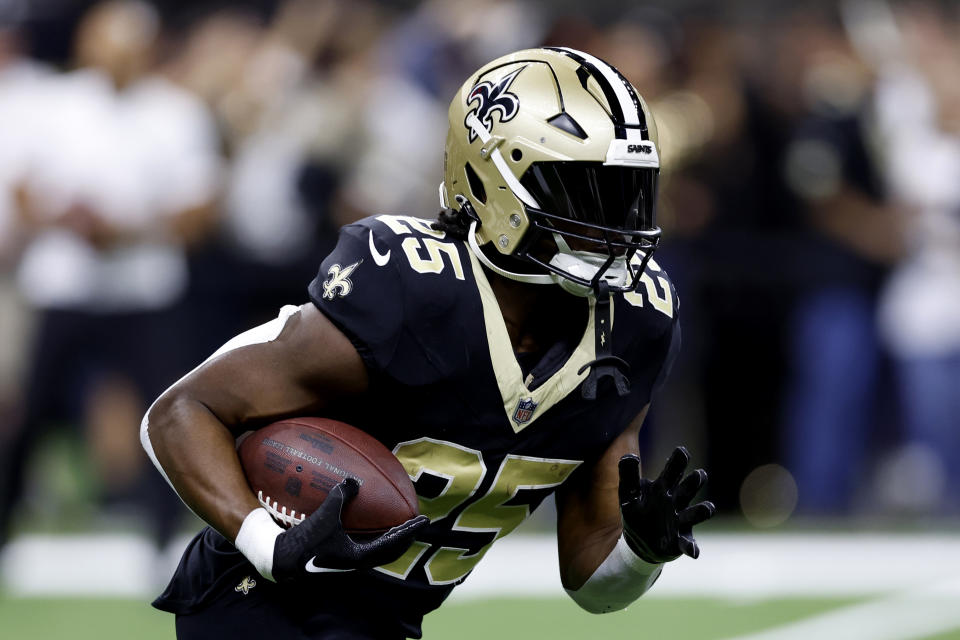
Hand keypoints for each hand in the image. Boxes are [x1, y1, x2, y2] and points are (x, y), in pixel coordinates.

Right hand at [271, 477, 428, 582]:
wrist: (284, 561)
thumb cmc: (306, 540)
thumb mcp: (325, 515)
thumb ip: (340, 495)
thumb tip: (353, 479)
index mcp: (361, 556)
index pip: (394, 542)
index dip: (410, 530)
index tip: (424, 521)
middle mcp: (359, 563)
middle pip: (391, 551)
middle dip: (405, 537)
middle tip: (415, 523)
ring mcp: (350, 563)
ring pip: (379, 552)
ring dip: (391, 539)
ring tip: (398, 525)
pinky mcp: (341, 560)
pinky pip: (366, 548)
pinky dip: (375, 538)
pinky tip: (369, 527)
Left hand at [619, 447, 714, 563]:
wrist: (638, 544)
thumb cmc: (637, 514)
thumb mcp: (627, 494)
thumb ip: (627, 475)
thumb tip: (630, 456)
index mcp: (664, 488)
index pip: (673, 470)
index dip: (679, 460)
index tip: (682, 452)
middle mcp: (676, 502)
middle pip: (689, 488)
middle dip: (695, 481)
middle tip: (699, 474)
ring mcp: (681, 521)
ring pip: (696, 513)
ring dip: (702, 510)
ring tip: (708, 508)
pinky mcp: (680, 541)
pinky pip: (688, 543)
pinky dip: (691, 547)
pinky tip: (693, 551)